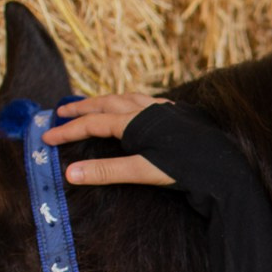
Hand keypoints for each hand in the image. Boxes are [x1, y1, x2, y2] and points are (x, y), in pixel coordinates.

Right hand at [45, 94, 174, 185]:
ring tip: (92, 106)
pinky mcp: (177, 116)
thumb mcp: (143, 172)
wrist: (224, 168)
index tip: (46, 139)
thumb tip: (70, 173)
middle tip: (60, 111)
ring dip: (106, 102)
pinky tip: (134, 110)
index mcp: (135, 120)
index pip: (92, 123)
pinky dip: (131, 104)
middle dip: (82, 107)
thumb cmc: (186, 169)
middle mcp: (147, 109)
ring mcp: (163, 110)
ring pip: (127, 99)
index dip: (68, 131)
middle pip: (106, 103)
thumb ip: (106, 171)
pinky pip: (146, 103)